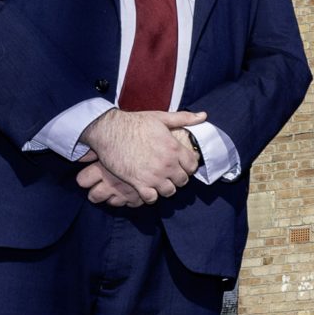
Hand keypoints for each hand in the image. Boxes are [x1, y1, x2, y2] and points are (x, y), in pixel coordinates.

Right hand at [80, 108, 207, 201]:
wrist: (109, 131)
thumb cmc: (135, 122)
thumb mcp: (161, 117)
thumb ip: (184, 118)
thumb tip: (203, 116)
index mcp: (174, 148)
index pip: (193, 166)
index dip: (188, 166)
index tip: (181, 165)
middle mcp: (167, 164)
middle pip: (183, 181)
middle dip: (177, 178)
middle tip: (169, 174)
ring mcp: (153, 175)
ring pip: (169, 192)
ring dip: (165, 188)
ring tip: (158, 182)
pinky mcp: (138, 183)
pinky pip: (151, 198)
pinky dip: (150, 196)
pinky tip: (146, 188)